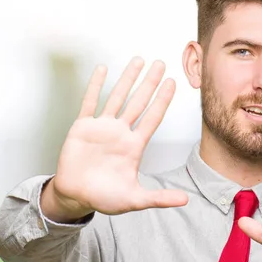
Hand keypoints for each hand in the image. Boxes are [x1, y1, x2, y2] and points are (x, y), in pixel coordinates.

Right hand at [43, 57, 187, 221]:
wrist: (76, 196)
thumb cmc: (105, 197)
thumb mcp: (135, 199)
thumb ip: (159, 198)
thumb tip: (185, 201)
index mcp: (135, 146)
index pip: (153, 118)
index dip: (163, 100)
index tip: (173, 83)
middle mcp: (121, 132)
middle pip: (139, 101)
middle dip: (150, 82)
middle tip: (161, 64)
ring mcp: (102, 127)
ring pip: (118, 97)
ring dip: (128, 79)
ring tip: (138, 60)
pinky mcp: (82, 127)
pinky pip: (90, 102)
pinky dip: (96, 85)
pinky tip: (103, 69)